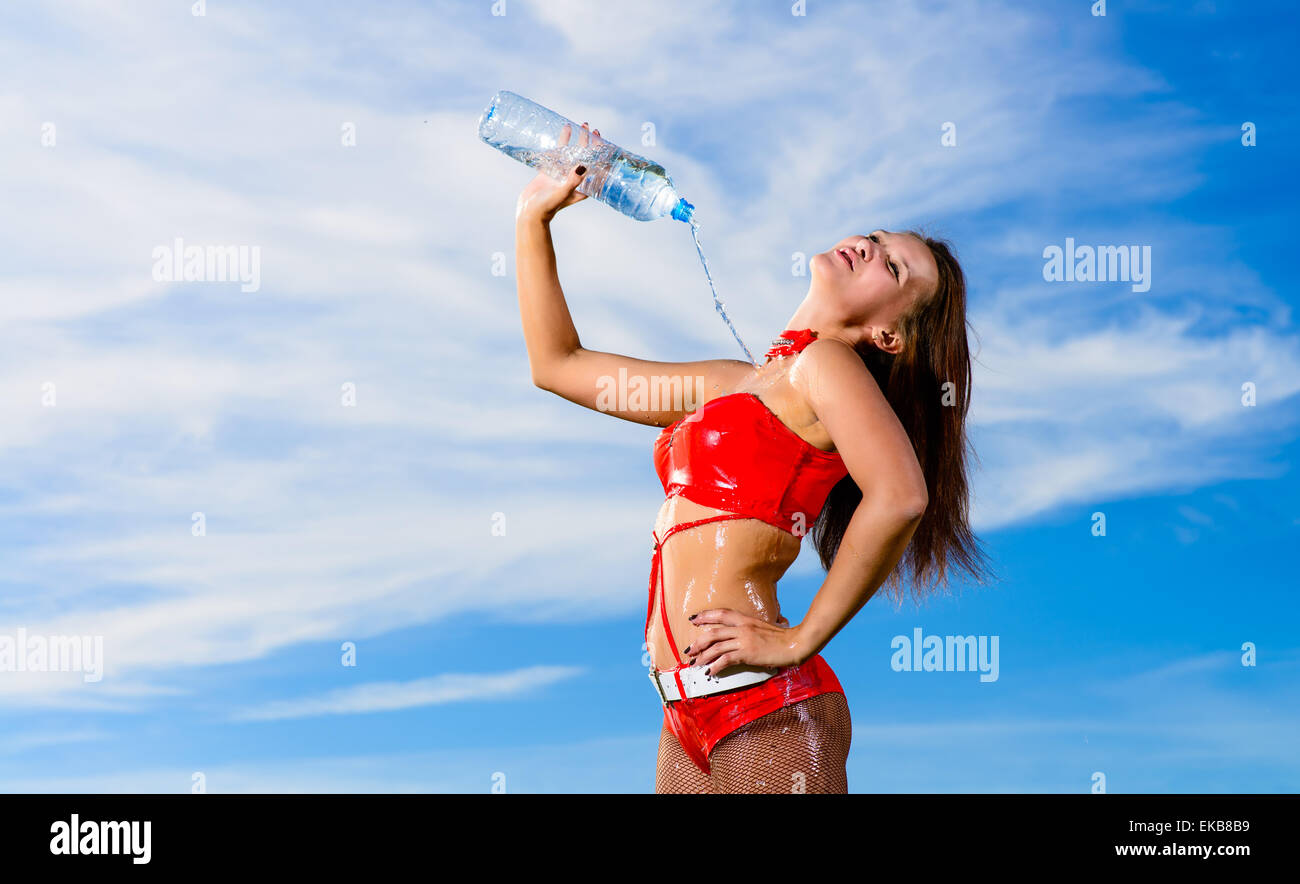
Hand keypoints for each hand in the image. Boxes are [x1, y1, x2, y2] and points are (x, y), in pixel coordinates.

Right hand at [515, 121, 601, 223]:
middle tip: (590, 128)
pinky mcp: (551, 171)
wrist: (529, 212)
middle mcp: (575, 180)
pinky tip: (565, 130)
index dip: (599, 152)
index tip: (599, 138)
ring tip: (581, 125)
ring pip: (573, 153)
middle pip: (586, 157)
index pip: (596, 167)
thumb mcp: (562, 193)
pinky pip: (559, 153)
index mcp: (583, 188)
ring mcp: (563, 175)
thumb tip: (582, 166)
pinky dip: (562, 142)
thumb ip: (572, 181)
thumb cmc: (547, 207)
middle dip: (589, 142)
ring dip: (577, 140)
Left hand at [684, 608, 806, 673]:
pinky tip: (710, 672)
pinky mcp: (747, 653)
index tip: (694, 619)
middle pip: (713, 631)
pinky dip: (715, 666)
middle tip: (689, 649)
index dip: (705, 615)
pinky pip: (725, 660)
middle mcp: (742, 627)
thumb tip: (741, 635)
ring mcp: (744, 640)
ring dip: (703, 656)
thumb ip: (751, 628)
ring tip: (695, 663)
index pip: (720, 613)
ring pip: (716, 646)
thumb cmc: (782, 637)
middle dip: (698, 642)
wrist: (795, 644)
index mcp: (745, 619)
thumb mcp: (763, 627)